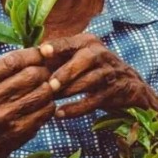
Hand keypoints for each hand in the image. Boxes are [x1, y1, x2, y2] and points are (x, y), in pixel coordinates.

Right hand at [0, 48, 54, 157]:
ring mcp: (3, 116)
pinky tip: (40, 106)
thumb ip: (7, 66)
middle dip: (44, 72)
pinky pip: (48, 109)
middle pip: (33, 74)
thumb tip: (45, 50)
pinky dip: (49, 105)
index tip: (46, 52)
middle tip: (44, 75)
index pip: (13, 60)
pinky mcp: (18, 129)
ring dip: (48, 89)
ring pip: (44, 91)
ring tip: (42, 90)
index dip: (35, 54)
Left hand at [39, 34, 157, 118]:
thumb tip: (27, 60)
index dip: (57, 47)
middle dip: (67, 72)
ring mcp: (111, 72)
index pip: (71, 43)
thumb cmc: (95, 70)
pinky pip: (95, 100)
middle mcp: (102, 54)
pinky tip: (60, 114)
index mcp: (89, 43)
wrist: (130, 86)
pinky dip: (77, 108)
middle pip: (86, 59)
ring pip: (90, 80)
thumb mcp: (80, 58)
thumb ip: (58, 57)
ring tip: (52, 100)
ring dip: (70, 90)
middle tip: (50, 85)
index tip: (42, 52)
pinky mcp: (115, 91)